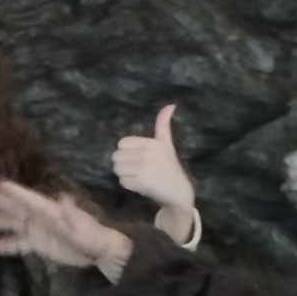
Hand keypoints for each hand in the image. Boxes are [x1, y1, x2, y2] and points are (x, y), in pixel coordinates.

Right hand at [0, 182, 129, 276]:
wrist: (97, 250)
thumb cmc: (89, 233)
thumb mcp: (80, 223)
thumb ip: (70, 213)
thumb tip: (64, 198)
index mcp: (48, 209)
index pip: (28, 199)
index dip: (14, 192)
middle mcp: (39, 217)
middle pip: (16, 208)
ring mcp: (37, 230)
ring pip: (13, 224)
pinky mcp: (37, 244)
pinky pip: (18, 243)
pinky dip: (7, 244)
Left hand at [112, 105, 195, 219]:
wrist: (179, 191)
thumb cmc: (170, 166)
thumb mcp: (167, 143)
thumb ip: (163, 124)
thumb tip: (171, 104)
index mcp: (151, 143)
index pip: (122, 143)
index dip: (126, 152)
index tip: (136, 158)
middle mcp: (147, 154)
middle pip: (117, 156)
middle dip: (122, 164)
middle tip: (134, 169)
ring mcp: (144, 169)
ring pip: (118, 169)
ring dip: (124, 175)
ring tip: (136, 176)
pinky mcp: (142, 183)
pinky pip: (122, 182)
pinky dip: (128, 185)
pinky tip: (139, 185)